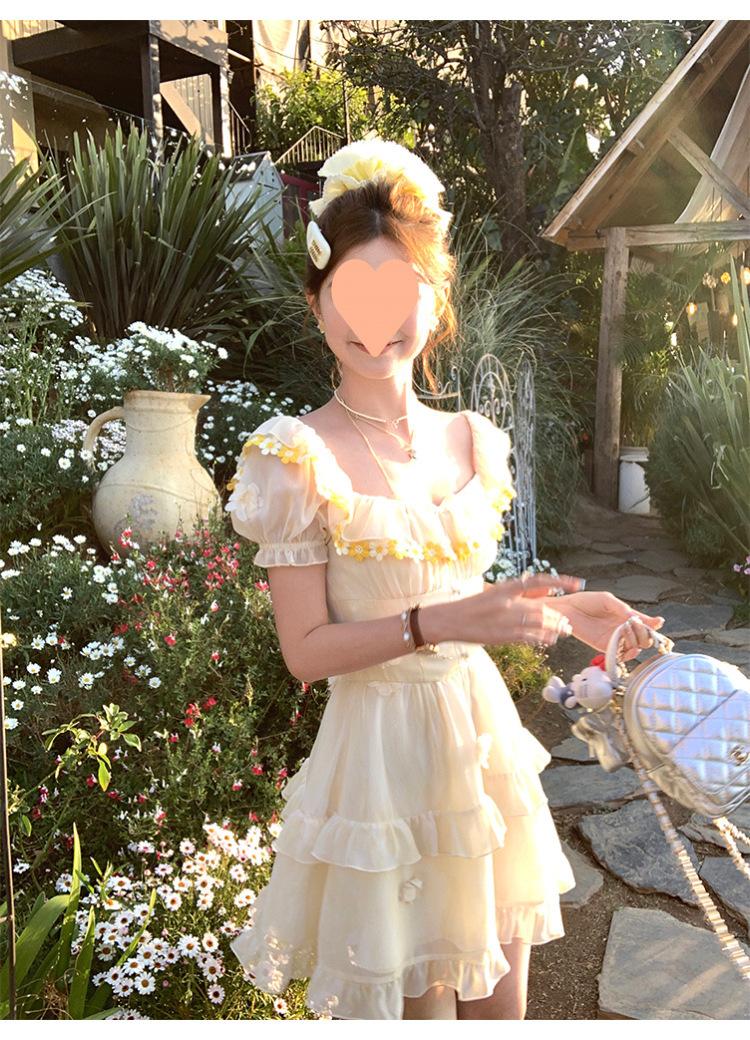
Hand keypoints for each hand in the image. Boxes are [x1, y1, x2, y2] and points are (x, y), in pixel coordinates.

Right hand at [454, 573, 584, 647]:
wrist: (451, 620)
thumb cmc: (474, 605)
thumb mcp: (496, 593)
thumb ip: (522, 592)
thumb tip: (548, 592)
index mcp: (506, 587)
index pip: (539, 581)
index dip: (560, 581)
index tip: (577, 583)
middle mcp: (509, 602)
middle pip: (544, 608)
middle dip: (559, 616)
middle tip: (568, 622)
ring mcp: (507, 619)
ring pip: (541, 623)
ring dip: (555, 628)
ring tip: (563, 631)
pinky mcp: (505, 635)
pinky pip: (532, 637)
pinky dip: (544, 638)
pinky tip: (550, 640)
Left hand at [549, 590, 664, 659]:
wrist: (567, 610)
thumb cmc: (586, 601)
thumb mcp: (607, 600)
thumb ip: (622, 609)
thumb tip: (636, 619)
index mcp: (626, 615)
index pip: (645, 622)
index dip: (654, 624)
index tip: (658, 623)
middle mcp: (623, 628)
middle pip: (643, 638)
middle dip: (646, 635)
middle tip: (639, 628)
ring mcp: (615, 639)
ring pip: (635, 647)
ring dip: (637, 644)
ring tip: (629, 635)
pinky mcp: (604, 647)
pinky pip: (620, 655)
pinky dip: (627, 655)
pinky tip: (628, 649)